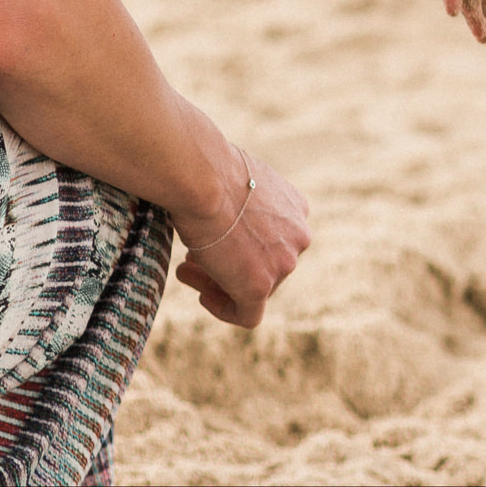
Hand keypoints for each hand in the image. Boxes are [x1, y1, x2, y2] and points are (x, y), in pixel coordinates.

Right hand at [171, 147, 309, 327]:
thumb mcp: (236, 180)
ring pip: (254, 288)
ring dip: (219, 282)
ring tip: (187, 270)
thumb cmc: (209, 171)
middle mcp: (298, 235)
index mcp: (295, 208)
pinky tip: (204, 296)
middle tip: (191, 259)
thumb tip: (222, 217)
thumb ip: (241, 203)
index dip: (240, 244)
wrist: (203, 178)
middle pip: (264, 265)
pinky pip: (248, 315)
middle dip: (229, 263)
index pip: (273, 240)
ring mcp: (283, 263)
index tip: (212, 240)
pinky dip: (225, 309)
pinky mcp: (261, 286)